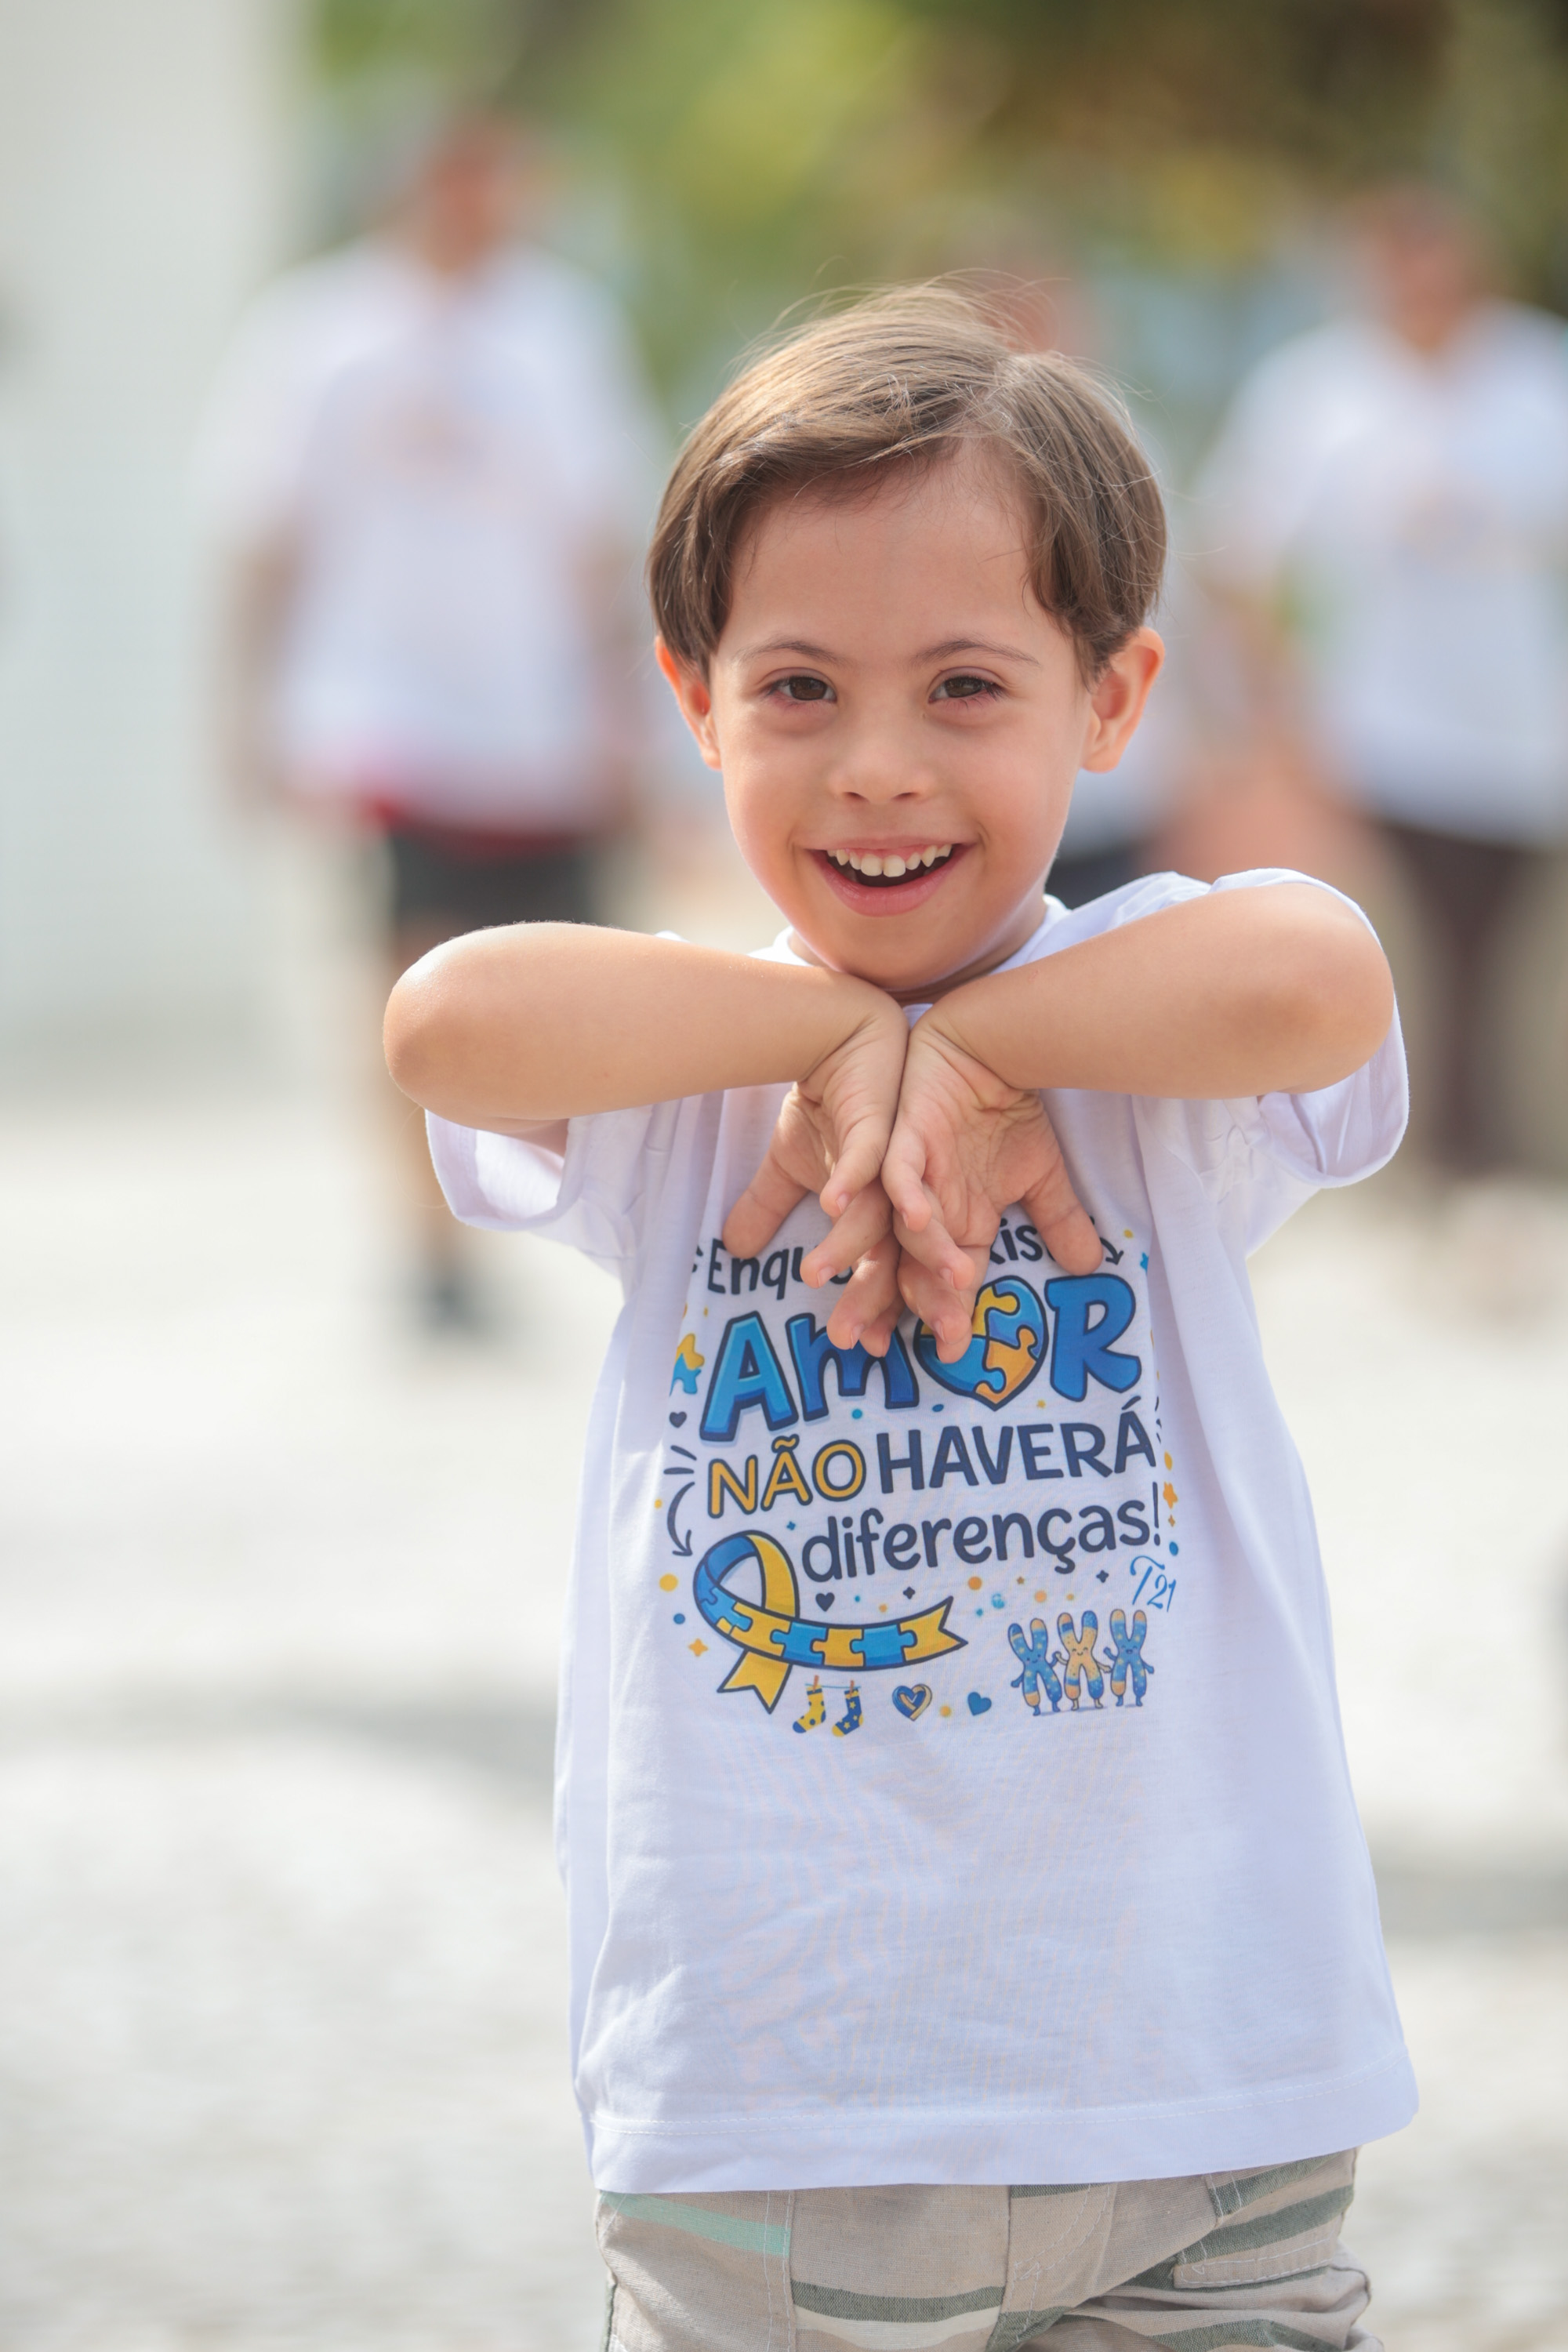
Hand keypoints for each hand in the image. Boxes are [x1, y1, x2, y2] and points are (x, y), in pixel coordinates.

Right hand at [722, 997, 907, 1354]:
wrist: (838, 1033)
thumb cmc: (825, 1101)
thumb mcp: (790, 1161)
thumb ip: (766, 1207)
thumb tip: (731, 1253)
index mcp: (880, 1213)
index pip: (881, 1271)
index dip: (874, 1309)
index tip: (863, 1348)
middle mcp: (896, 1196)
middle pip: (889, 1256)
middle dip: (874, 1298)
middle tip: (855, 1338)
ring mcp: (894, 1162)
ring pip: (884, 1216)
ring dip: (858, 1246)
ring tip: (825, 1272)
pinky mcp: (886, 1126)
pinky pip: (874, 1158)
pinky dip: (856, 1179)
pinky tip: (834, 1201)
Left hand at [883, 1017, 1101, 1361]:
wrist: (994, 1046)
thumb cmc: (1008, 1111)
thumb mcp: (1042, 1173)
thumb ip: (1059, 1221)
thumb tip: (1091, 1268)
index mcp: (955, 1224)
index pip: (944, 1280)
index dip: (946, 1313)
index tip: (954, 1350)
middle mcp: (927, 1208)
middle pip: (905, 1266)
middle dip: (902, 1303)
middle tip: (912, 1337)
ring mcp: (912, 1174)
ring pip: (901, 1227)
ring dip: (919, 1254)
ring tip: (944, 1281)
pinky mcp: (904, 1137)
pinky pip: (895, 1172)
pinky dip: (902, 1194)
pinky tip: (917, 1216)